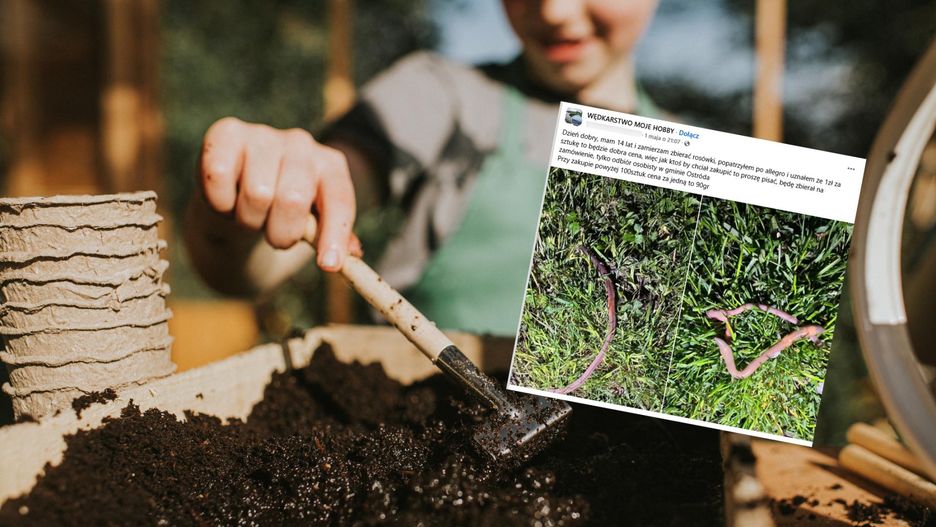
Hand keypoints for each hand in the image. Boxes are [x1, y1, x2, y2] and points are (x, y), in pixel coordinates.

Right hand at [199, 117, 361, 271]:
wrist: (234, 199)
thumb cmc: (277, 215)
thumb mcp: (309, 226)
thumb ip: (330, 237)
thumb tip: (352, 254)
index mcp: (330, 165)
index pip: (339, 200)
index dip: (333, 234)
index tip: (328, 265)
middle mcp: (301, 143)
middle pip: (293, 199)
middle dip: (282, 233)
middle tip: (274, 238)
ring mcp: (263, 135)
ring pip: (257, 193)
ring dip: (248, 220)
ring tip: (248, 216)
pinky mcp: (226, 133)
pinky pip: (220, 176)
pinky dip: (220, 202)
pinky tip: (225, 200)